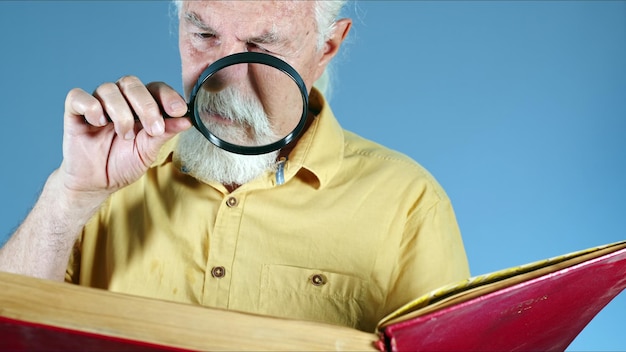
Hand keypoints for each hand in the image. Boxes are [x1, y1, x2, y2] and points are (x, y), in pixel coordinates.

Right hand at [60, 76, 191, 196]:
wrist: (97, 183)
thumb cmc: (123, 164)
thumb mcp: (149, 151)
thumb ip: (165, 133)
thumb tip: (186, 119)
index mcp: (141, 107)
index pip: (155, 88)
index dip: (167, 96)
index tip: (178, 111)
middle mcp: (120, 100)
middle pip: (132, 83)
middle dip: (146, 106)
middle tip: (153, 129)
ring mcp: (97, 105)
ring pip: (108, 89)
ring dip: (121, 112)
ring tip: (124, 135)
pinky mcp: (74, 112)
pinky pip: (78, 96)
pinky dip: (91, 107)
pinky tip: (99, 123)